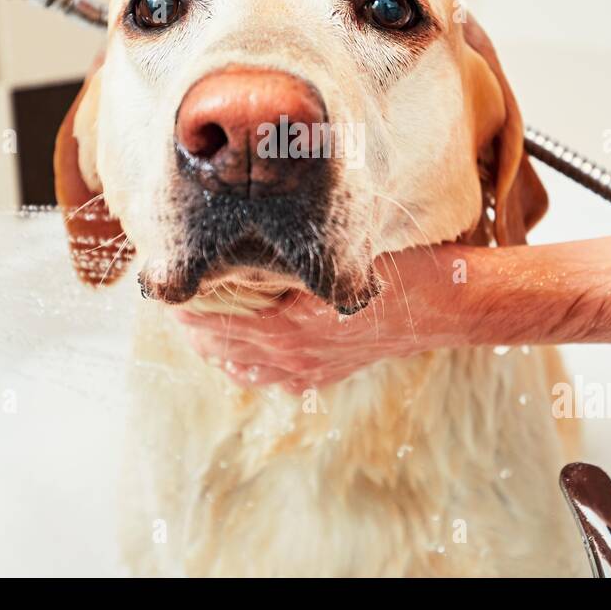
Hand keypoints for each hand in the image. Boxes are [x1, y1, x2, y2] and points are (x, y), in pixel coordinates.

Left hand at [174, 244, 482, 391]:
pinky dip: (245, 365)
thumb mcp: (339, 246)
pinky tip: (237, 351)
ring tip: (196, 321)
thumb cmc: (397, 265)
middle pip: (217, 342)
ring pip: (238, 364)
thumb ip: (291, 249)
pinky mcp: (321, 374)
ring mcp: (306, 368)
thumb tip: (240, 230)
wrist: (445, 304)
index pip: (214, 314)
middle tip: (173, 293)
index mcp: (288, 321)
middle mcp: (291, 352)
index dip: (185, 297)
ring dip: (214, 344)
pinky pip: (269, 378)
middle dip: (192, 319)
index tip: (165, 276)